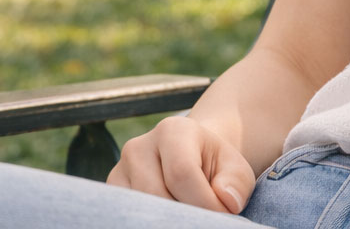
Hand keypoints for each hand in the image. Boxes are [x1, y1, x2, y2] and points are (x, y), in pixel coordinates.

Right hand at [106, 115, 255, 214]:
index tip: (222, 214)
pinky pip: (129, 214)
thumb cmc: (215, 167)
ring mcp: (120, 168)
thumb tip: (225, 199)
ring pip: (140, 209)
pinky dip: (150, 220)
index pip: (181, 173)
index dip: (204, 202)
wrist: (192, 161)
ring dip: (168, 219)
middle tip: (203, 220)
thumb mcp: (235, 168)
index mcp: (173, 130)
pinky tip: (169, 216)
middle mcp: (139, 146)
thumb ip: (235, 182)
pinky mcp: (113, 190)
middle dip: (185, 215)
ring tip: (188, 216)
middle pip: (157, 195)